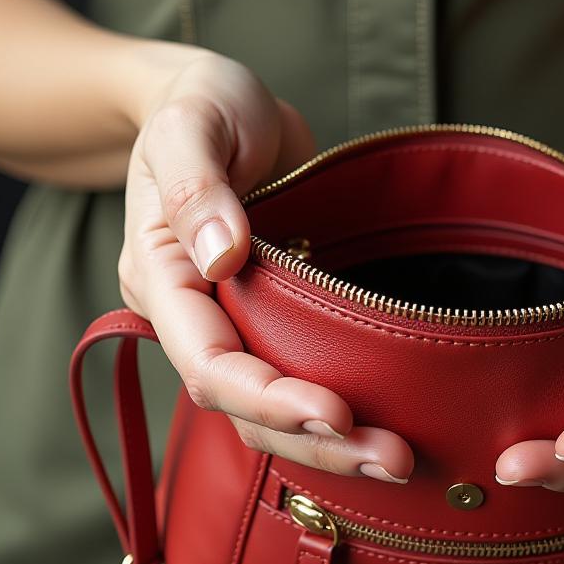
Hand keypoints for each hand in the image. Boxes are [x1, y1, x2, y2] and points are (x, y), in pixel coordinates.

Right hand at [117, 49, 413, 482]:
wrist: (223, 104)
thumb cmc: (201, 104)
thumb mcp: (191, 125)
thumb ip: (198, 188)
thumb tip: (222, 256)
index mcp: (162, 278)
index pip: (207, 362)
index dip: (266, 396)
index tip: (333, 412)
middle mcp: (195, 314)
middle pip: (243, 406)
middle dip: (314, 440)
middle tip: (393, 458)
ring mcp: (236, 320)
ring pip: (272, 409)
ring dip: (333, 442)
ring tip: (401, 459)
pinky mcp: (277, 316)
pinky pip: (300, 377)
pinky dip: (339, 413)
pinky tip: (387, 427)